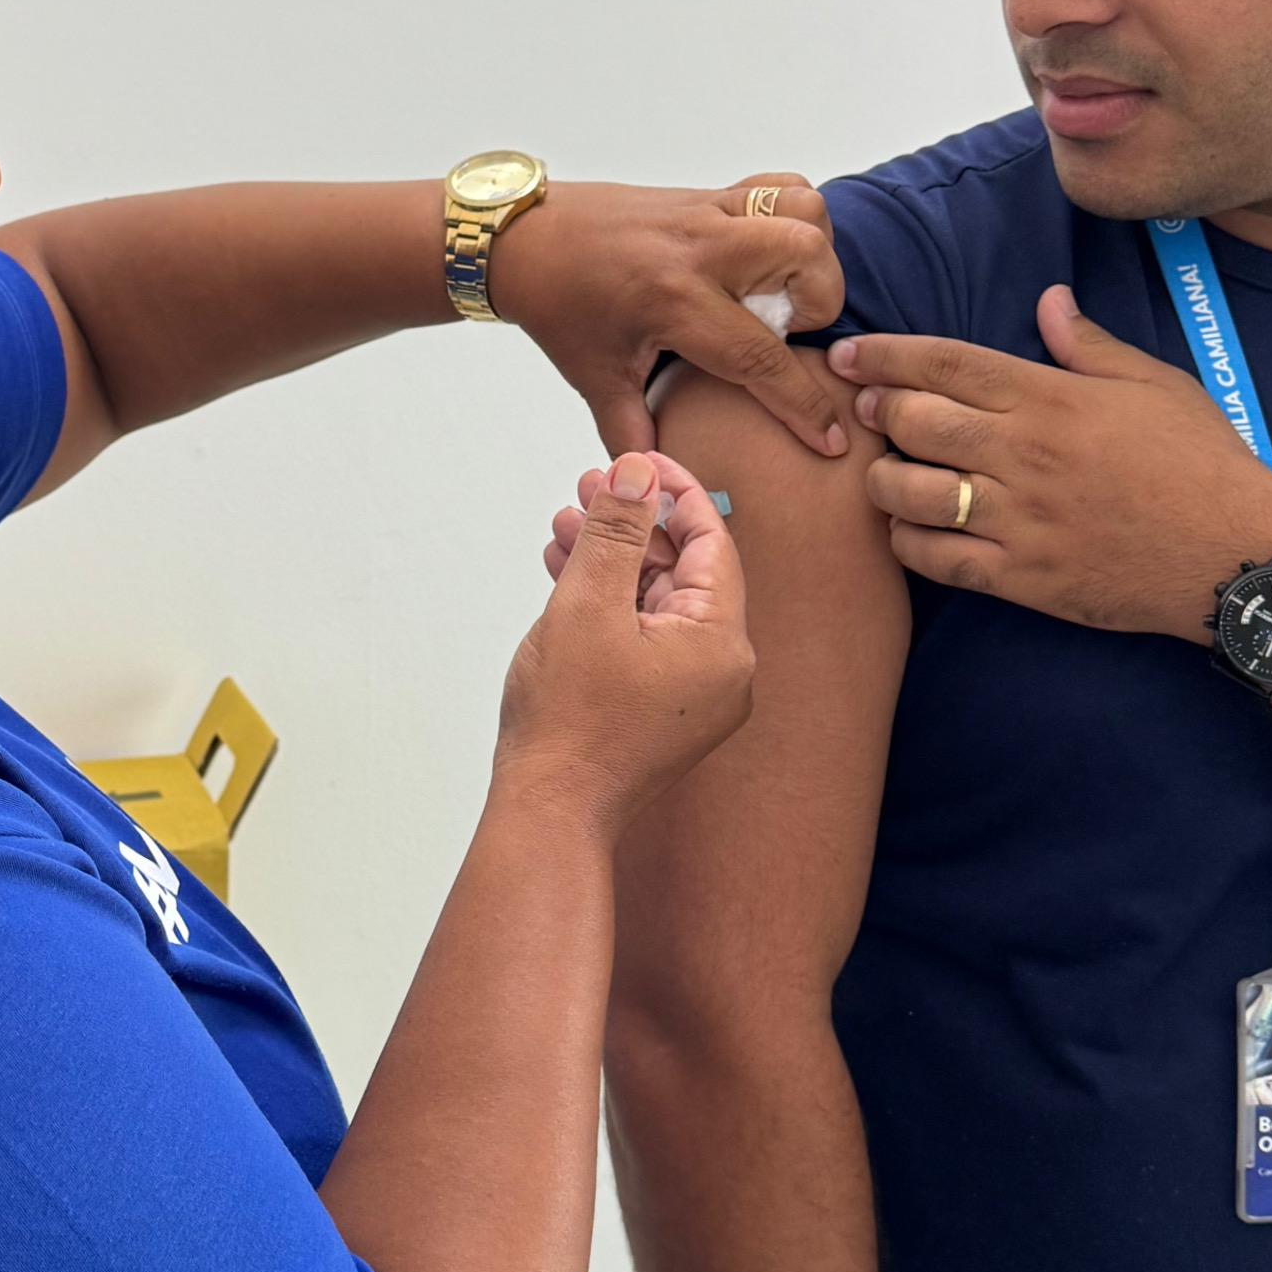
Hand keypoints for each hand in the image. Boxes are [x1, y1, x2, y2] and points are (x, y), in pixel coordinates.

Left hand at [484, 177, 852, 458]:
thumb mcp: (595, 380)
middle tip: (788, 330)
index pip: (760, 355)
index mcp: (672, 300)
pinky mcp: (707, 194)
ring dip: (814, 254)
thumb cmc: (559, 305)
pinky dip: (796, 217)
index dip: (803, 404)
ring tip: (785, 290)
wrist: (524, 239)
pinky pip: (779, 187)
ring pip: (804, 210)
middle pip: (806, 256)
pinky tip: (772, 257)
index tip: (830, 438)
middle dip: (820, 302)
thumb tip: (665, 482)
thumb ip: (634, 434)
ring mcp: (707, 212)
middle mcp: (699, 248)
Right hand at [500, 451, 752, 833]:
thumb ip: (617, 529)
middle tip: (588, 485)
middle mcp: (721, 671)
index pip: (712, 543)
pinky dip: (608, 605)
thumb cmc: (568, 722)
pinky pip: (643, 638)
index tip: (638, 457)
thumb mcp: (588, 603)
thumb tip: (638, 470)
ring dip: (611, 560)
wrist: (549, 813)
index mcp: (722, 643)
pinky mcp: (661, 711)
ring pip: (655, 603)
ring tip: (562, 523)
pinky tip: (564, 573)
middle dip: (632, 524)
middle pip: (683, 570)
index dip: (674, 491)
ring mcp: (693, 696)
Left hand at [832, 284, 1271, 641]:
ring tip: (886, 473)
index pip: (944, 363)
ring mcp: (1019, 521)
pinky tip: (911, 530)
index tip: (850, 355)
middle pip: (914, 421)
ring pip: (911, 494)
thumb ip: (1089, 344)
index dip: (886, 355)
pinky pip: (936, 560)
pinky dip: (908, 543)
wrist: (1236, 557)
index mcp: (1051, 399)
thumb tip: (1047, 299)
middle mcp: (1024, 455)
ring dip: (883, 481)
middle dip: (878, 411)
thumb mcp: (1154, 384)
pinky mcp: (1022, 579)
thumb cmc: (1202, 463)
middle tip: (868, 412)